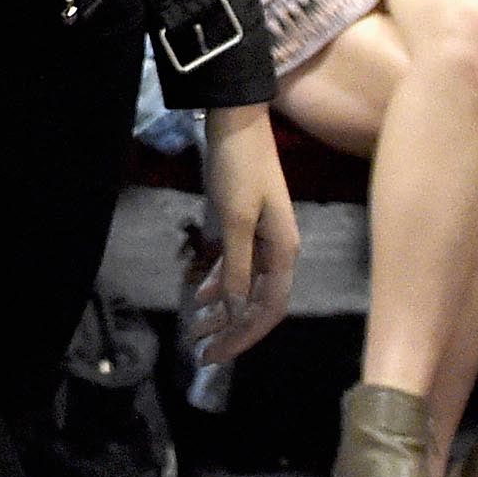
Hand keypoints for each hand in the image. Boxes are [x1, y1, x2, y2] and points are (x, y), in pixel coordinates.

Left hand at [197, 105, 298, 362]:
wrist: (236, 120)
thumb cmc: (238, 169)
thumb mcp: (235, 220)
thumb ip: (236, 268)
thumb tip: (235, 312)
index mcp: (284, 252)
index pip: (269, 310)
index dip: (244, 337)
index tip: (214, 356)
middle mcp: (279, 251)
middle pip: (257, 304)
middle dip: (230, 330)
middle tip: (199, 351)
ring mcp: (264, 239)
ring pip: (245, 288)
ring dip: (222, 310)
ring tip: (193, 328)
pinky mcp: (247, 227)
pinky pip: (237, 267)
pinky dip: (219, 283)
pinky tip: (198, 294)